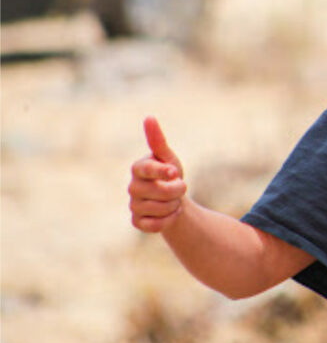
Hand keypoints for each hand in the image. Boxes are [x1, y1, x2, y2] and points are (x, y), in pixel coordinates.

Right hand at [128, 116, 187, 232]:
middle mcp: (132, 187)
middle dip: (177, 190)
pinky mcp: (137, 222)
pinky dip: (168, 220)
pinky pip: (155, 225)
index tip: (175, 172)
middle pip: (160, 191)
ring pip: (160, 208)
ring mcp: (133, 205)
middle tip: (179, 187)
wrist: (173, 200)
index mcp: (138, 168)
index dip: (162, 172)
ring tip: (173, 200)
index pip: (146, 169)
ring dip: (174, 205)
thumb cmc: (169, 175)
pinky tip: (169, 214)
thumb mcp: (167, 157)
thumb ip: (158, 140)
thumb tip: (149, 117)